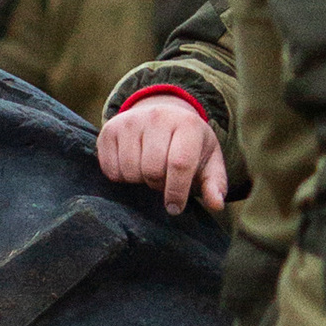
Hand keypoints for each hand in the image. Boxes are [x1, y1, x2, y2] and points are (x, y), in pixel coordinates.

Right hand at [99, 95, 226, 217]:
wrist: (162, 117)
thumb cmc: (188, 146)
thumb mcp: (208, 161)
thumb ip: (214, 183)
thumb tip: (216, 204)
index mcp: (187, 124)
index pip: (179, 164)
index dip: (176, 192)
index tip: (175, 208)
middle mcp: (157, 117)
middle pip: (152, 170)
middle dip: (158, 185)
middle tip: (163, 180)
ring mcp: (130, 121)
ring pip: (130, 171)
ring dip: (139, 181)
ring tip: (148, 171)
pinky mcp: (109, 129)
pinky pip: (110, 169)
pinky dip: (121, 176)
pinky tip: (132, 166)